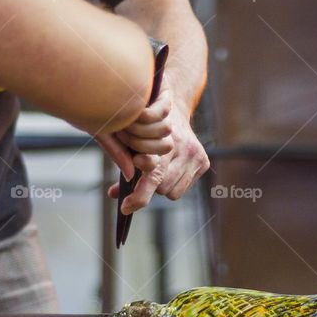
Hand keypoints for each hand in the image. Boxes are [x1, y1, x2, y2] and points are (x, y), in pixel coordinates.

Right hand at [94, 81, 175, 186]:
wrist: (90, 73)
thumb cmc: (92, 103)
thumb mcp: (104, 131)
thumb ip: (118, 152)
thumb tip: (130, 175)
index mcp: (140, 134)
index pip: (156, 157)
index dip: (149, 162)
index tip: (135, 159)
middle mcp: (152, 122)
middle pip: (165, 146)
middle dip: (143, 144)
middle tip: (124, 134)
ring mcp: (159, 107)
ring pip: (165, 129)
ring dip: (143, 129)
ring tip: (127, 120)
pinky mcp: (164, 92)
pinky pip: (164, 112)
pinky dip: (148, 114)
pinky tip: (135, 107)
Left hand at [107, 96, 208, 213]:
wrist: (172, 109)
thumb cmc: (145, 130)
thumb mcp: (131, 143)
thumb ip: (123, 166)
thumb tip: (112, 194)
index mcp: (163, 143)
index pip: (153, 177)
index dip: (139, 196)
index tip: (126, 207)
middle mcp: (183, 148)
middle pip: (162, 188)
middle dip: (150, 186)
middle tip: (145, 175)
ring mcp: (195, 155)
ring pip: (172, 192)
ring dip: (162, 186)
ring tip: (161, 169)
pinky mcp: (204, 161)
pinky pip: (183, 189)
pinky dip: (174, 184)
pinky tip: (172, 169)